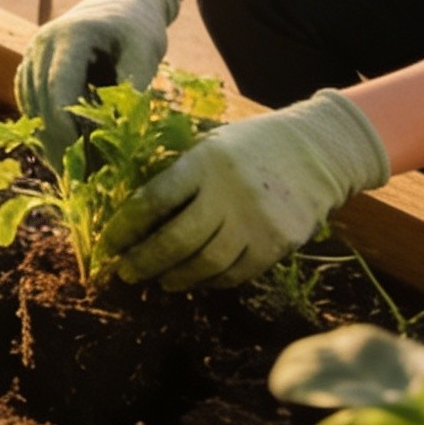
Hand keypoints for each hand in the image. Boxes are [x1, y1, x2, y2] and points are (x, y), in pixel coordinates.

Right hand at [15, 0, 177, 159]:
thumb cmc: (138, 24)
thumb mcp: (146, 48)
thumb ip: (135, 82)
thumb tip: (125, 127)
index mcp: (68, 36)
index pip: (57, 86)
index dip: (64, 125)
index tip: (78, 158)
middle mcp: (41, 44)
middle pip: (40, 99)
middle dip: (57, 141)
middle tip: (79, 180)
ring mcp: (33, 54)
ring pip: (30, 104)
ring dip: (48, 138)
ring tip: (73, 173)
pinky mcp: (34, 66)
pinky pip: (30, 101)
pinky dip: (43, 127)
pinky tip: (62, 153)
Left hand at [100, 90, 390, 289]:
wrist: (315, 152)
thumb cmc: (250, 146)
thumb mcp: (210, 144)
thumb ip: (178, 172)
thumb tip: (133, 206)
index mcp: (203, 162)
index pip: (154, 199)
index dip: (126, 226)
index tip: (108, 243)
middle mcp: (228, 193)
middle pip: (177, 239)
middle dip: (145, 260)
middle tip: (125, 272)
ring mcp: (255, 222)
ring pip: (206, 263)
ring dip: (176, 277)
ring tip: (159, 280)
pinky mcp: (277, 244)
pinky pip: (237, 273)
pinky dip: (212, 281)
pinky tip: (197, 279)